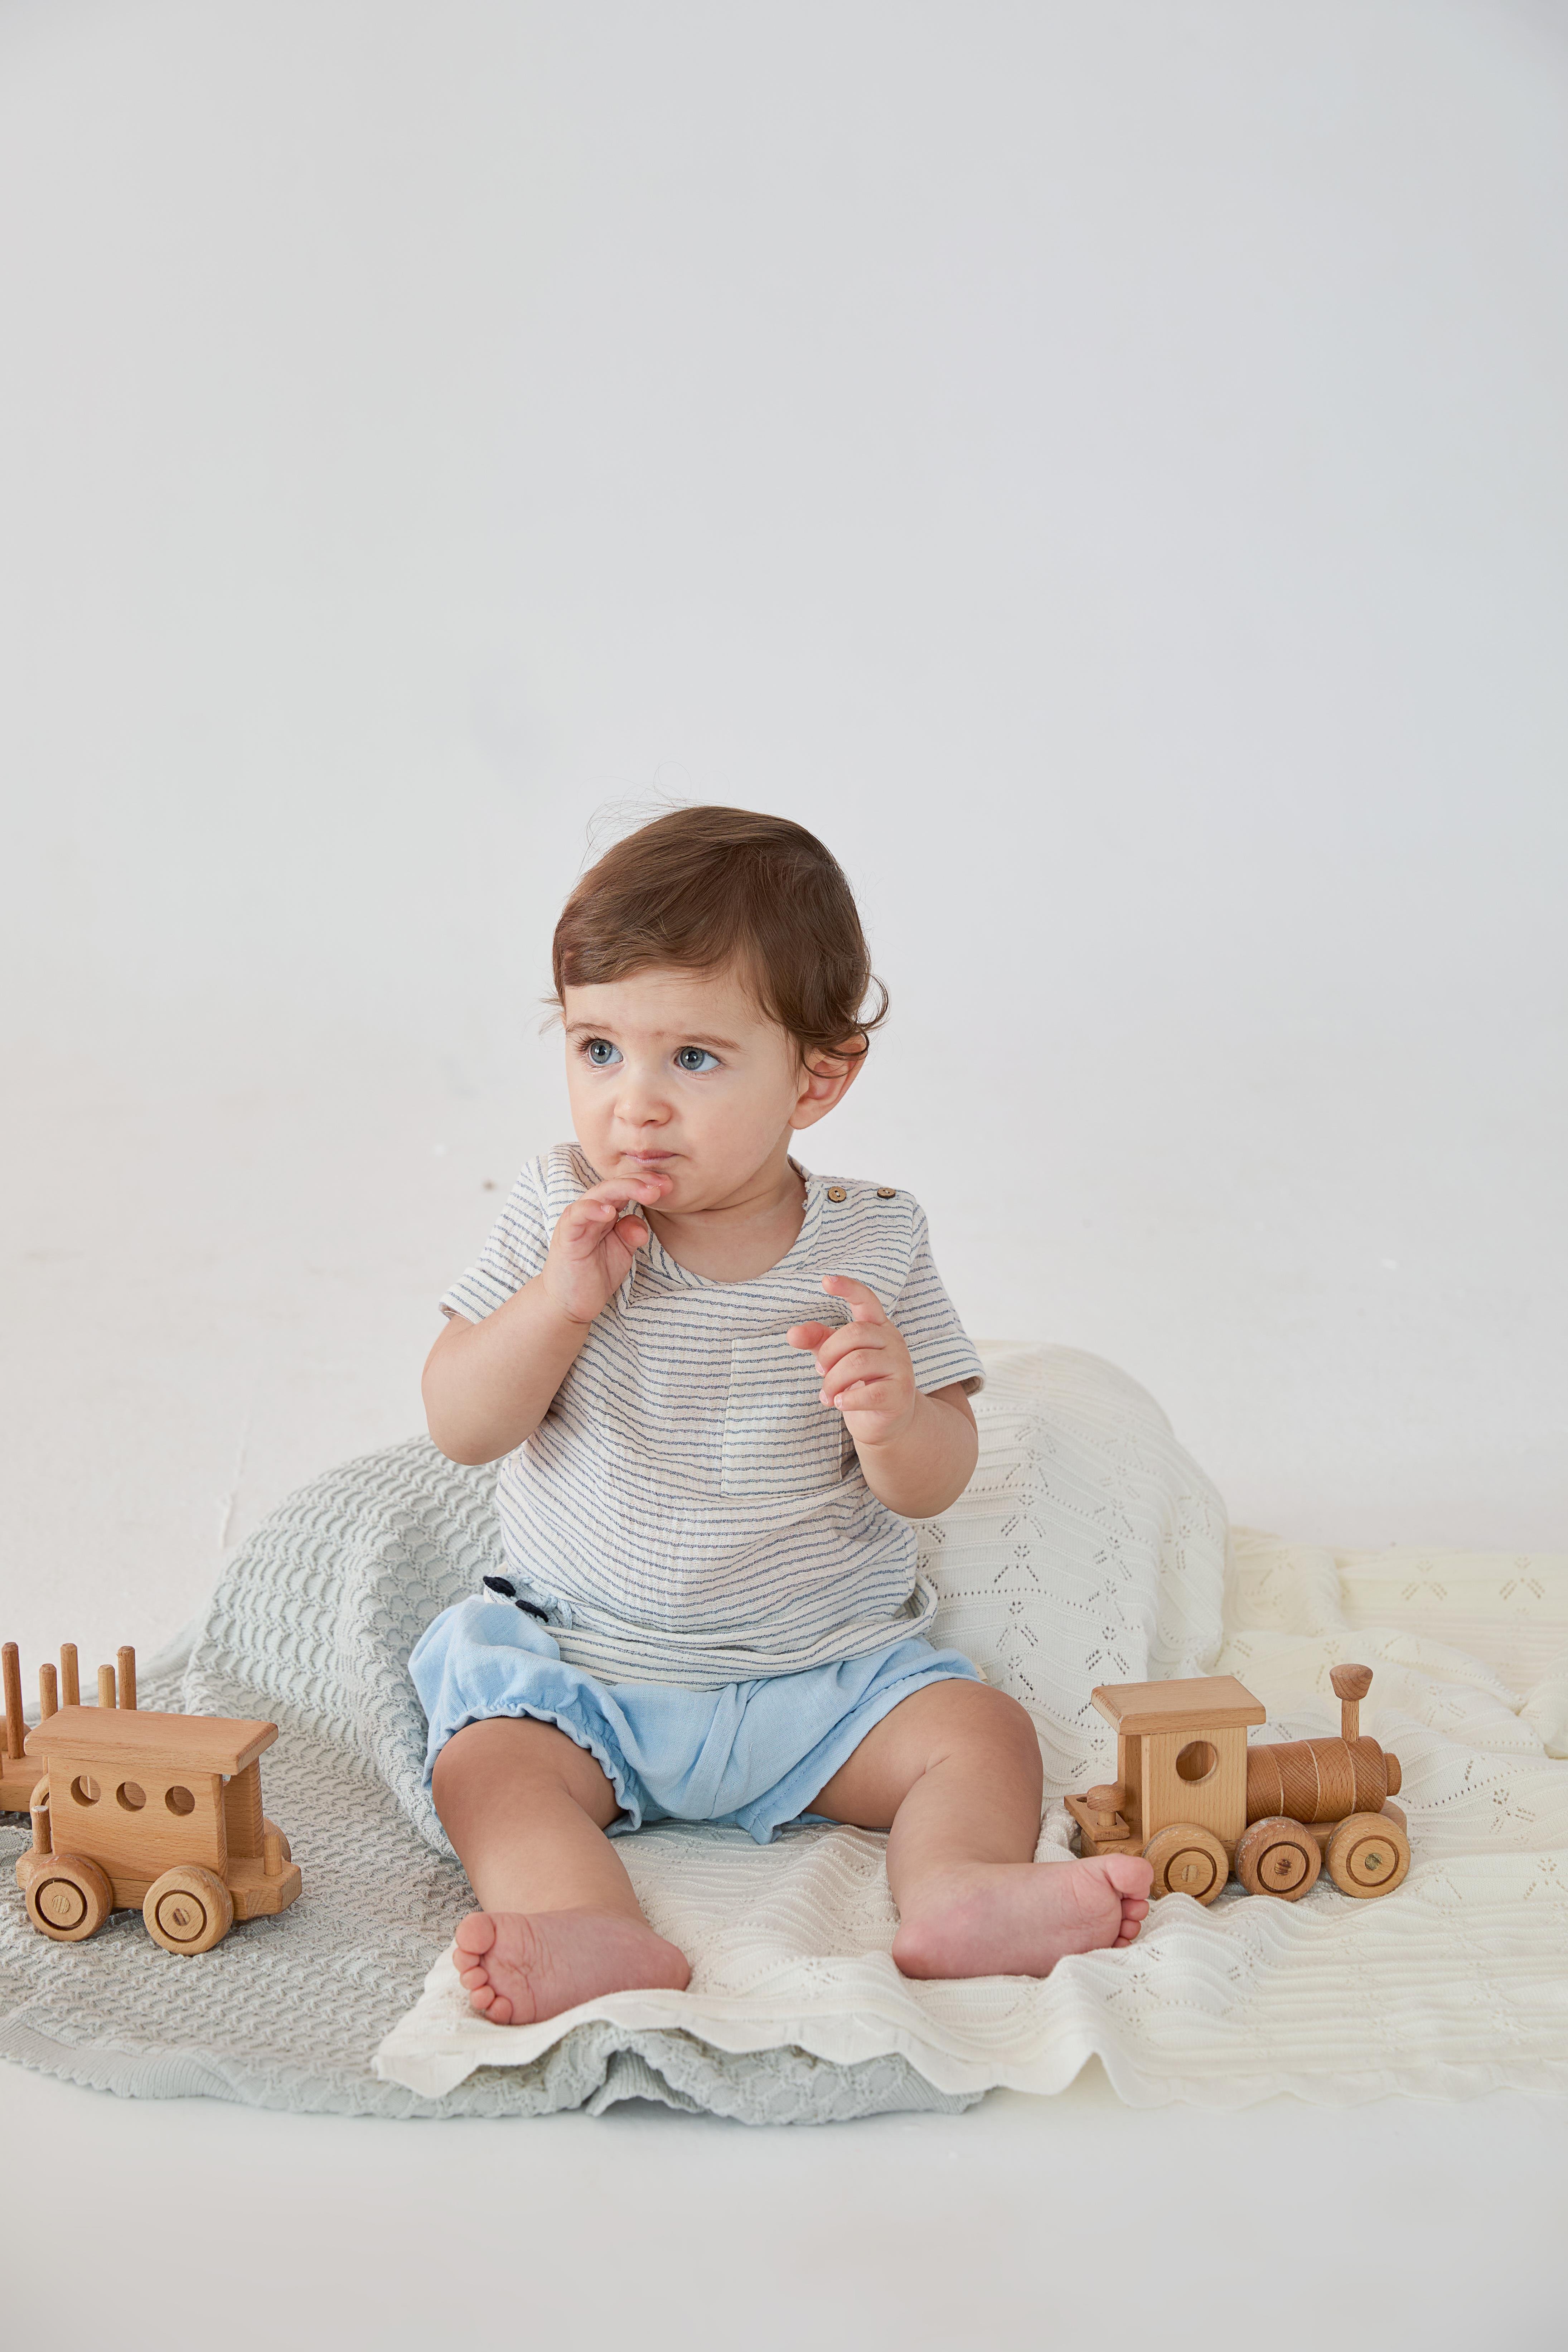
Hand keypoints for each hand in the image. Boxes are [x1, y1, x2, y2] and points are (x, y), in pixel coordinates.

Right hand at [541, 1175, 670, 1325]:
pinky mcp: (566, 1237)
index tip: (669, 1185)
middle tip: (663, 1185)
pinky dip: (592, 1210)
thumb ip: (632, 1233)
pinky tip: (609, 1212)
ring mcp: (578, 1222)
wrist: (569, 1302)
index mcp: (605, 1212)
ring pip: (599, 1195)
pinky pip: (577, 1217)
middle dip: (641, 1182)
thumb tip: (641, 1226)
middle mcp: (591, 1212)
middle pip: (615, 1186)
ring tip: (647, 1192)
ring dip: (624, 1189)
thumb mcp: (622, 1251)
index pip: (626, 1189)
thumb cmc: (594, 1273)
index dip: (647, 1183)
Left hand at [787, 1276, 916, 1449]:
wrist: (886, 1420)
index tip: (826, 1281)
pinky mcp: (901, 1394)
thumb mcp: (836, 1358)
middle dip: (829, 1354)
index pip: (866, 1299)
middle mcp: (893, 1341)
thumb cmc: (859, 1382)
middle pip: (854, 1333)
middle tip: (820, 1372)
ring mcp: (901, 1366)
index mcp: (877, 1327)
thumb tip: (792, 1333)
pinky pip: (871, 1393)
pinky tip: (839, 1403)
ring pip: (859, 1362)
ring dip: (833, 1381)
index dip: (848, 1288)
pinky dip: (848, 1399)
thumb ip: (817, 1341)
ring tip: (827, 1395)